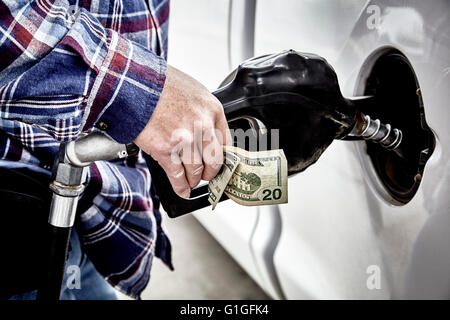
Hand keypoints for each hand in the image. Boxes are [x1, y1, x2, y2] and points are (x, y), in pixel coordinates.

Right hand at [134, 65, 230, 197]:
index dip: (221, 155)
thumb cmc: (160, 83)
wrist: (133, 83)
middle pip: (214, 160)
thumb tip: (205, 131)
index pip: (226, 142)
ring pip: (196, 171)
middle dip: (210, 172)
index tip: (217, 161)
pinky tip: (182, 190)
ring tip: (191, 181)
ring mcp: (185, 140)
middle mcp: (203, 127)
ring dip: (194, 179)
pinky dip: (181, 186)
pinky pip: (177, 176)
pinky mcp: (166, 151)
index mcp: (213, 110)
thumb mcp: (193, 91)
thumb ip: (203, 113)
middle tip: (206, 175)